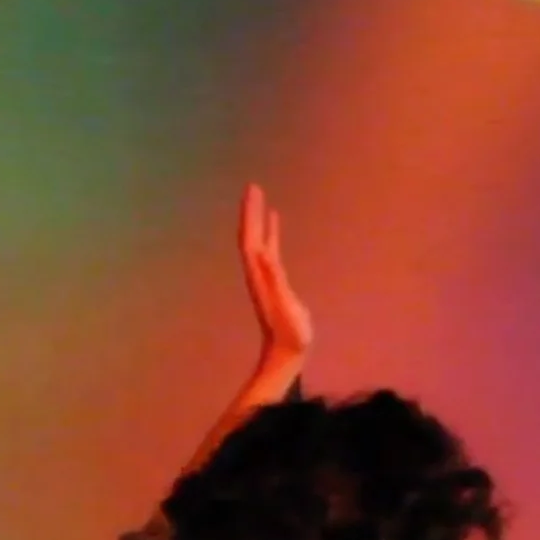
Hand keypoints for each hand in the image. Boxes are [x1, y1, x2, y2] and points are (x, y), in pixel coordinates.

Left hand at [237, 183, 311, 359]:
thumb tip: (264, 253)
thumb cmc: (289, 332)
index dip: (250, 215)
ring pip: (258, 240)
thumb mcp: (284, 306)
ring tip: (260, 198)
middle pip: (250, 235)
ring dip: (258, 218)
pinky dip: (271, 233)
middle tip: (253, 186)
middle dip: (251, 211)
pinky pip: (270, 249)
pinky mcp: (276, 280)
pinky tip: (275, 222)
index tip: (253, 192)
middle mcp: (258, 271)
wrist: (286, 352)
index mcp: (259, 274)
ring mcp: (266, 275)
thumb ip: (275, 279)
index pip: (250, 239)